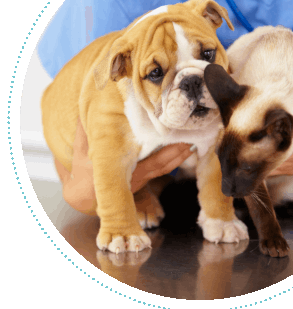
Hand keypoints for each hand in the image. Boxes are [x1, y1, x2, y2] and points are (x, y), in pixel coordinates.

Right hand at [57, 117, 194, 213]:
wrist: (86, 197)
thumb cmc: (84, 171)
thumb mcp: (82, 151)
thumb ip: (85, 132)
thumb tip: (88, 112)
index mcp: (121, 170)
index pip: (148, 163)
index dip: (165, 154)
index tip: (176, 139)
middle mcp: (135, 176)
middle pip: (161, 165)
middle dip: (177, 152)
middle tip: (191, 137)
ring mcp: (141, 179)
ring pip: (164, 168)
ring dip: (180, 156)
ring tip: (193, 142)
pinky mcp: (144, 179)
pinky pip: (162, 170)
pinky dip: (175, 160)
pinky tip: (186, 150)